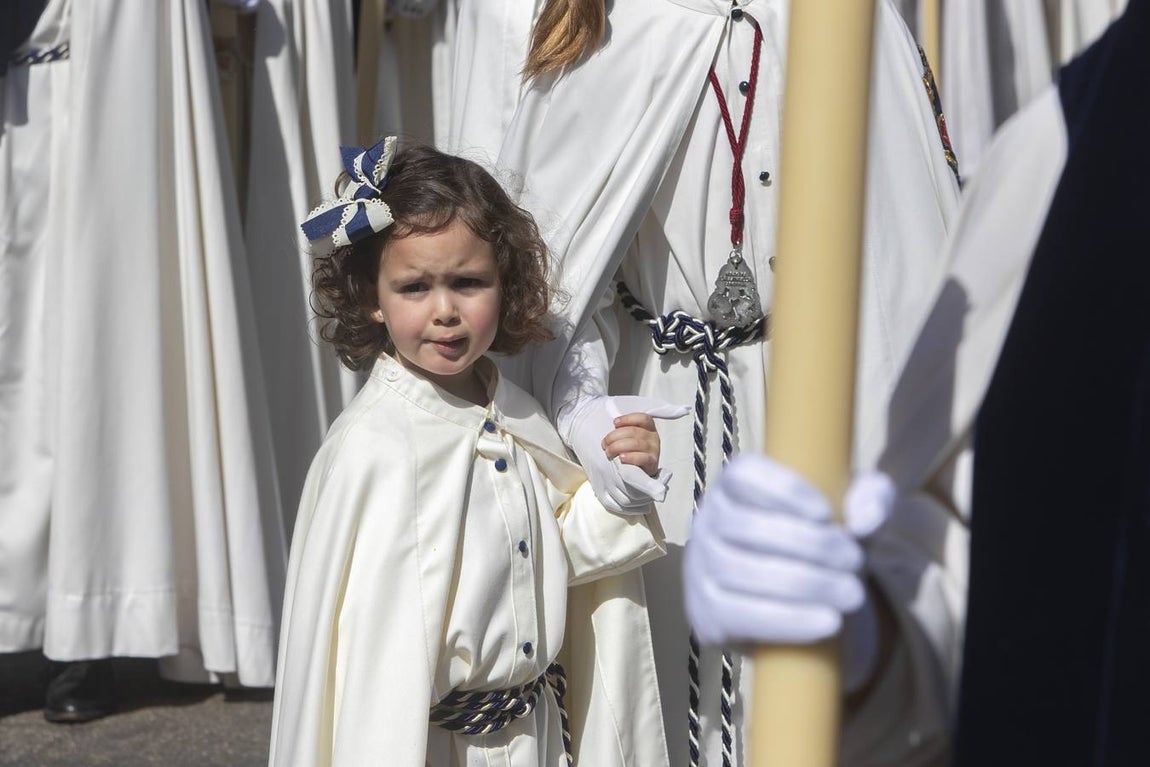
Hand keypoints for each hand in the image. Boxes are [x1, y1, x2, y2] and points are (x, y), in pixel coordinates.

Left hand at [602, 413, 660, 476]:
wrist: (640, 473)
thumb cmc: (632, 452)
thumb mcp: (629, 438)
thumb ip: (624, 431)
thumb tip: (612, 429)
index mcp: (648, 428)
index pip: (642, 418)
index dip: (627, 419)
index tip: (615, 423)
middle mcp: (653, 437)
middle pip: (633, 431)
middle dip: (614, 436)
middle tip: (605, 444)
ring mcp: (654, 450)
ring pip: (635, 443)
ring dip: (617, 447)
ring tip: (609, 453)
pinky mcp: (652, 462)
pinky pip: (641, 458)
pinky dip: (630, 457)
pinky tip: (621, 458)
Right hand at [684, 454, 894, 688]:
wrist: (796, 605)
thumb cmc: (822, 543)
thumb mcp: (854, 512)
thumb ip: (872, 498)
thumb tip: (864, 521)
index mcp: (734, 487)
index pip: (744, 474)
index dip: (784, 489)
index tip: (827, 513)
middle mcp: (707, 522)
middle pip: (750, 527)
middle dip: (812, 546)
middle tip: (856, 562)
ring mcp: (700, 570)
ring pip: (746, 572)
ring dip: (808, 585)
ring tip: (853, 594)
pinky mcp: (706, 615)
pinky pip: (743, 616)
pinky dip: (790, 621)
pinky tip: (829, 622)